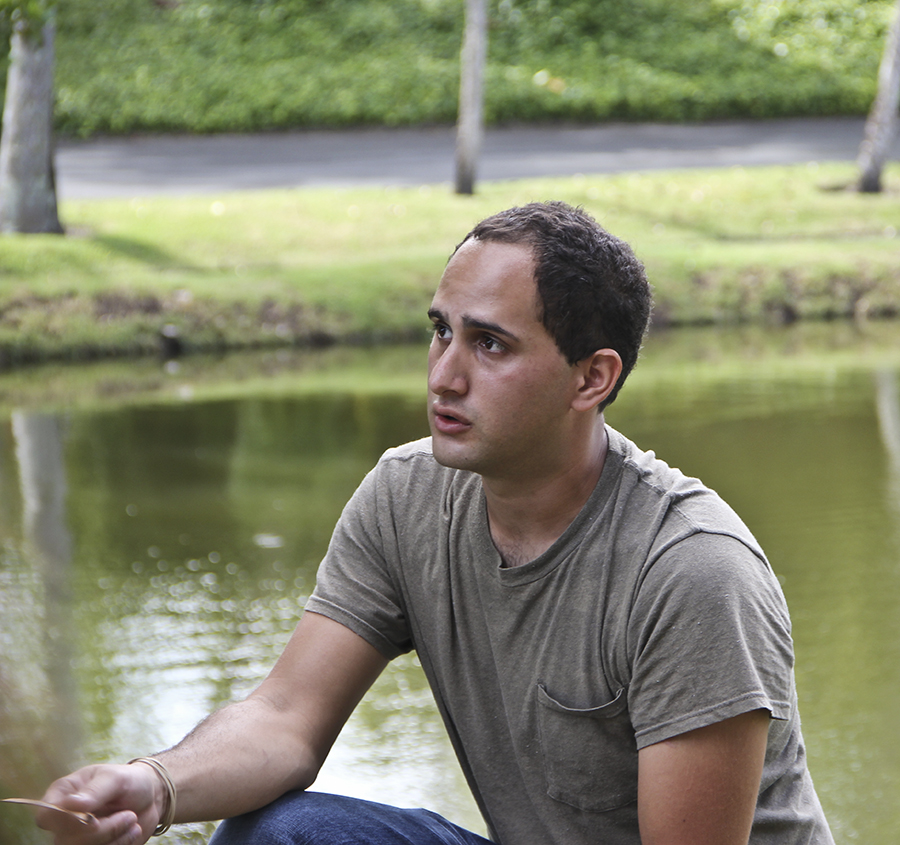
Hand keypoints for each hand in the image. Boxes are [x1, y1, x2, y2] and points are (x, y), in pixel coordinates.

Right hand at [37, 763, 162, 844]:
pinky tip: (132, 832)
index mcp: (63, 795)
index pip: (46, 816)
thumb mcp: (115, 778)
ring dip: (114, 838)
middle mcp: (64, 821)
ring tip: (132, 820)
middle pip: (66, 841)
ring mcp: (77, 839)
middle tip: (129, 815)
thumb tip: (71, 804)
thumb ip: (95, 790)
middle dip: (102, 831)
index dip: (66, 822)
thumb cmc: (128, 781)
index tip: (93, 817)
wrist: (150, 797)